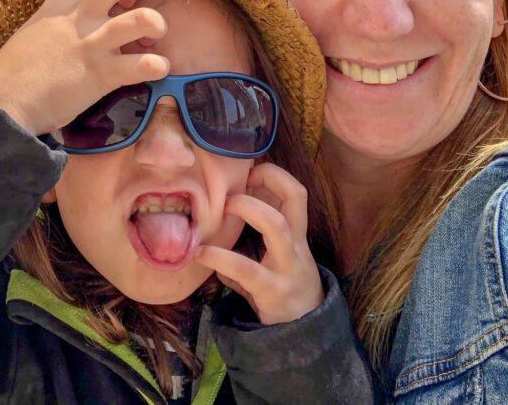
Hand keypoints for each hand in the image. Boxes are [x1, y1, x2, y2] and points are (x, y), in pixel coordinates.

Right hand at [0, 0, 169, 135]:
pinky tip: (157, 69)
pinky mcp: (104, 74)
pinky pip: (144, 65)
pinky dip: (158, 66)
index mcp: (57, 7)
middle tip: (132, 4)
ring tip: (152, 38)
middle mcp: (79, 19)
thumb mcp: (29, 34)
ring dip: (156, 24)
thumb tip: (60, 31)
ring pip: (141, 18)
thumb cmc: (11, 75)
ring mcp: (94, 45)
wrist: (5, 104)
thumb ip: (50, 25)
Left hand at [194, 163, 324, 324]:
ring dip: (247, 208)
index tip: (249, 174)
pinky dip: (221, 258)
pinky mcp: (273, 290)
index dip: (274, 175)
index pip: (296, 193)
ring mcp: (287, 267)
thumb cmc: (286, 289)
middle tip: (234, 187)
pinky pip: (246, 269)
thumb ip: (257, 238)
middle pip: (295, 198)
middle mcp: (296, 245)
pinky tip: (201, 254)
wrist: (306, 334)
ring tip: (221, 210)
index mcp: (297, 235)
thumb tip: (225, 215)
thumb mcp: (278, 259)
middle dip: (266, 180)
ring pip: (276, 226)